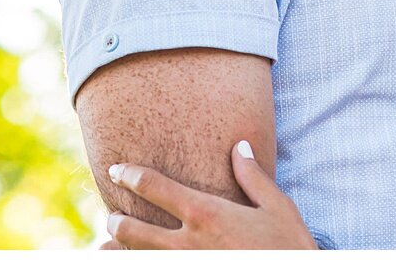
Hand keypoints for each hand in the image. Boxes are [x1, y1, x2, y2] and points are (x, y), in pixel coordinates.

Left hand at [104, 140, 318, 249]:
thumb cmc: (289, 245)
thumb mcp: (277, 206)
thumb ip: (252, 176)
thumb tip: (239, 146)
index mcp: (206, 213)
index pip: (155, 188)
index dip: (130, 176)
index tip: (116, 170)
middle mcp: (188, 241)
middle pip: (132, 229)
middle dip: (116, 220)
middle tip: (112, 215)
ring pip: (135, 256)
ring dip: (116, 249)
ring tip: (106, 244)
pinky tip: (128, 259)